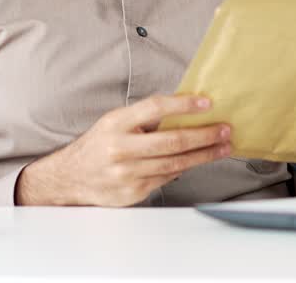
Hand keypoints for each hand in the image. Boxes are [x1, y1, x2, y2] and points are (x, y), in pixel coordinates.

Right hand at [15, 94, 230, 206]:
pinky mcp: (133, 192)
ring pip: (174, 164)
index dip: (183, 105)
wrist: (70, 178)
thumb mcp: (115, 121)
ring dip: (203, 155)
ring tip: (222, 147)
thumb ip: (145, 117)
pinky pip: (166, 179)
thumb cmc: (98, 145)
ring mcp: (126, 174)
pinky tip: (198, 161)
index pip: (154, 108)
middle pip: (172, 141)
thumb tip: (185, 110)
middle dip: (204, 135)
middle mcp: (120, 148)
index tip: (206, 103)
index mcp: (116, 124)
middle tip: (224, 130)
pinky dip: (184, 169)